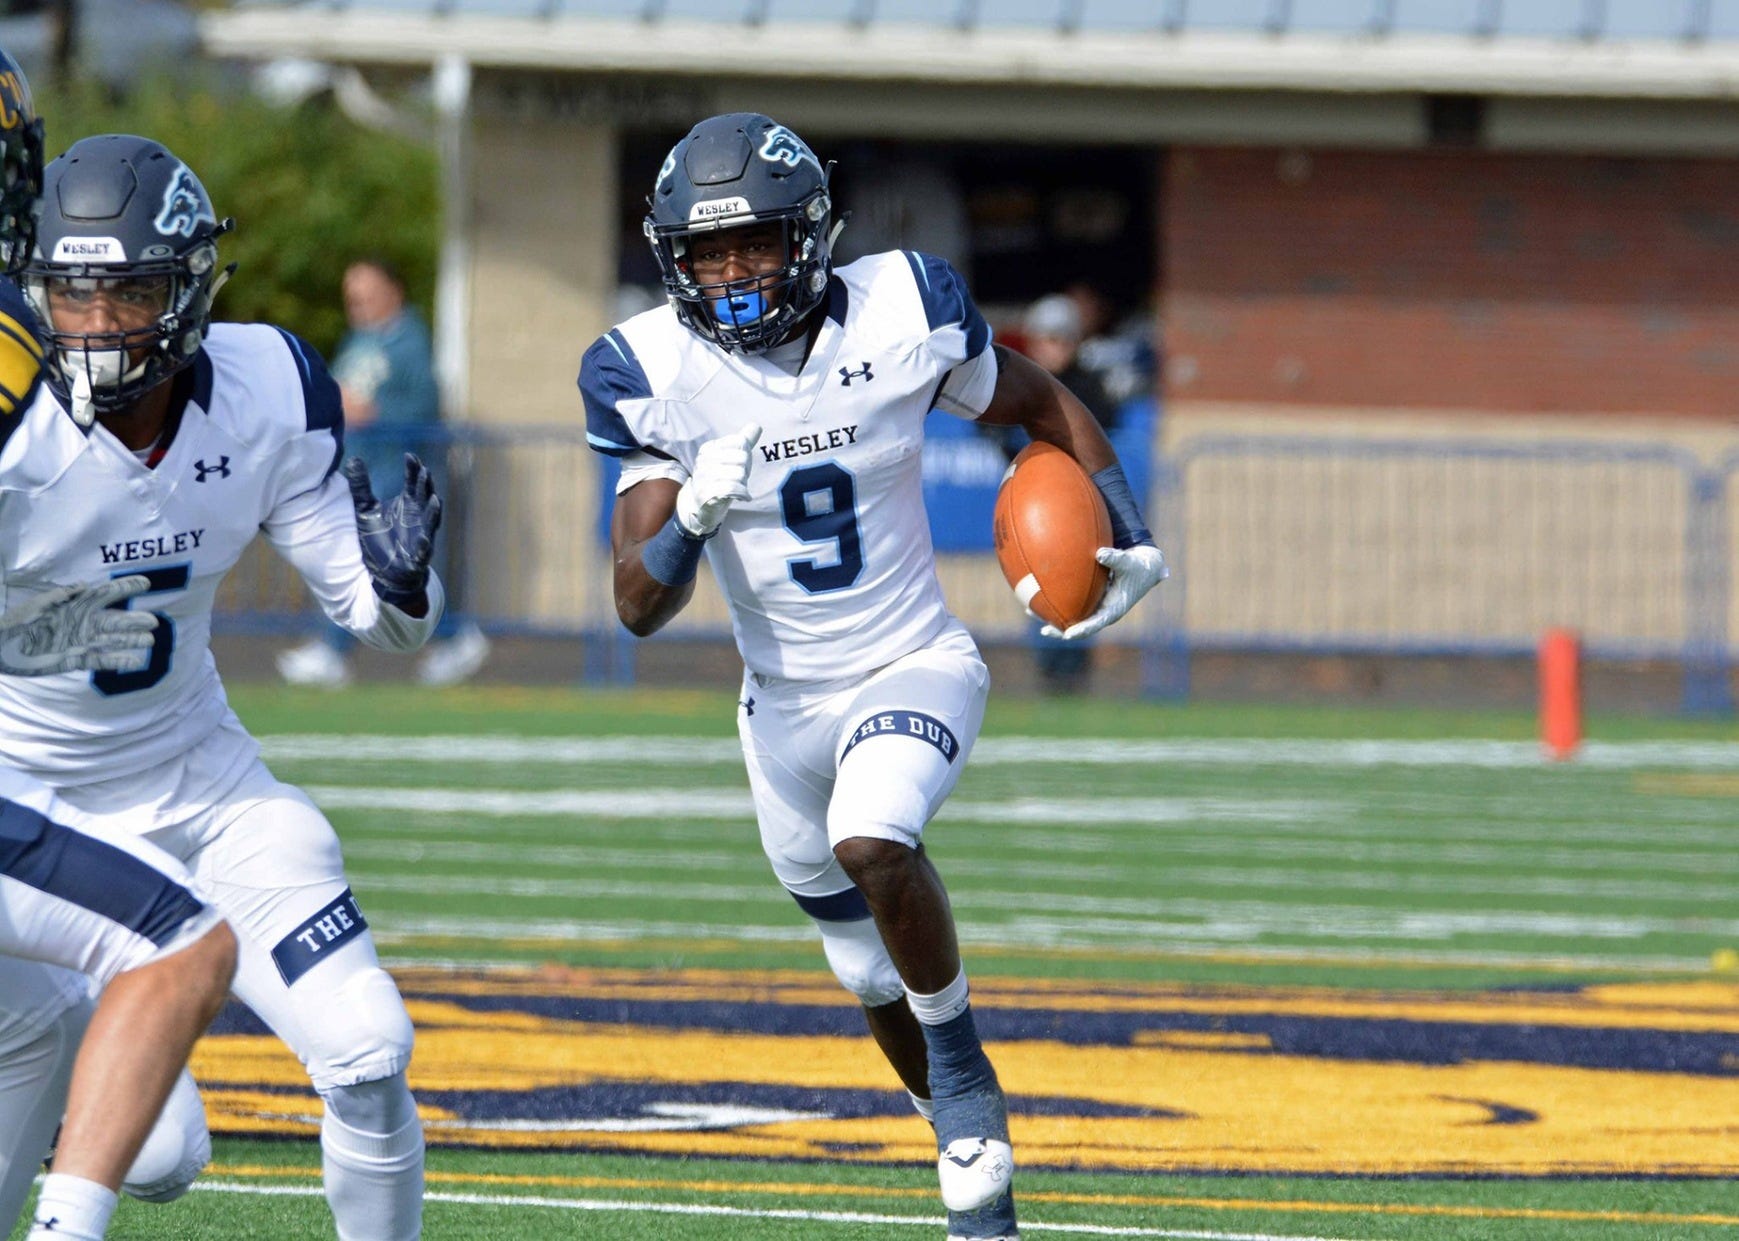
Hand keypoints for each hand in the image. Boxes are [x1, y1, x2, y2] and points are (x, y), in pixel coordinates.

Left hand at [0, 576, 157, 674]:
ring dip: (131, 640)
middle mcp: (82, 623)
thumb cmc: (15, 623)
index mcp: (74, 606)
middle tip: (154, 621)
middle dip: (134, 620)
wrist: (1, 648)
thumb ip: (60, 596)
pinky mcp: (75, 660)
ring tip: (150, 641)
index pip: (105, 594)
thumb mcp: (36, 606)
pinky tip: (134, 662)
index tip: (145, 583)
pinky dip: (117, 661)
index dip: (124, 588)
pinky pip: (100, 660)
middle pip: (114, 620)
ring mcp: (80, 642)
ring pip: (112, 640)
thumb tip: (85, 586)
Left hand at [344, 454, 442, 606]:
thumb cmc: (379, 538)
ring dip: (433, 511)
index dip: (414, 469)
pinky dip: (425, 545)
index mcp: (408, 503)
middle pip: (426, 497)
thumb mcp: (365, 510)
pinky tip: (423, 539)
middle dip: (426, 485)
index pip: (414, 482)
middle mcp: (419, 517)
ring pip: (431, 521)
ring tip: (434, 498)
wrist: (384, 572)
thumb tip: (353, 459)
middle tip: (424, 471)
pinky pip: (424, 550)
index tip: (409, 456)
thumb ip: (361, 487)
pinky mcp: (419, 557)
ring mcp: (422, 536)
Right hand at [675, 424, 761, 536]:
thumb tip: (756, 425)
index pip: (739, 441)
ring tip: (737, 488)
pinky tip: (743, 496)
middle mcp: (703, 460)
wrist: (702, 506)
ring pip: (738, 474)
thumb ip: (743, 442)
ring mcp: (703, 477)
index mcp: (709, 448)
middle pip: (741, 458)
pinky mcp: (705, 493)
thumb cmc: (720, 479)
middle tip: (739, 479)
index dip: (746, 455)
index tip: (738, 465)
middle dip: (746, 471)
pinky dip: (743, 493)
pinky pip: (732, 488)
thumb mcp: (731, 458)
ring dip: (744, 484)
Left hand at [1042, 543, 1168, 640]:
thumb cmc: (1138, 565)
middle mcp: (1102, 611)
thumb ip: (1115, 558)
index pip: (1096, 624)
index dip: (1082, 630)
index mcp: (1113, 609)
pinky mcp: (1092, 599)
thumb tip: (1099, 553)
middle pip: (1079, 625)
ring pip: (1072, 615)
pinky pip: (1072, 602)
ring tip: (1030, 610)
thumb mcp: (1129, 562)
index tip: (1068, 635)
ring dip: (1052, 615)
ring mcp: (1096, 606)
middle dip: (1060, 629)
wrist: (1146, 567)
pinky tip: (1038, 590)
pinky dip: (1057, 599)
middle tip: (1044, 630)